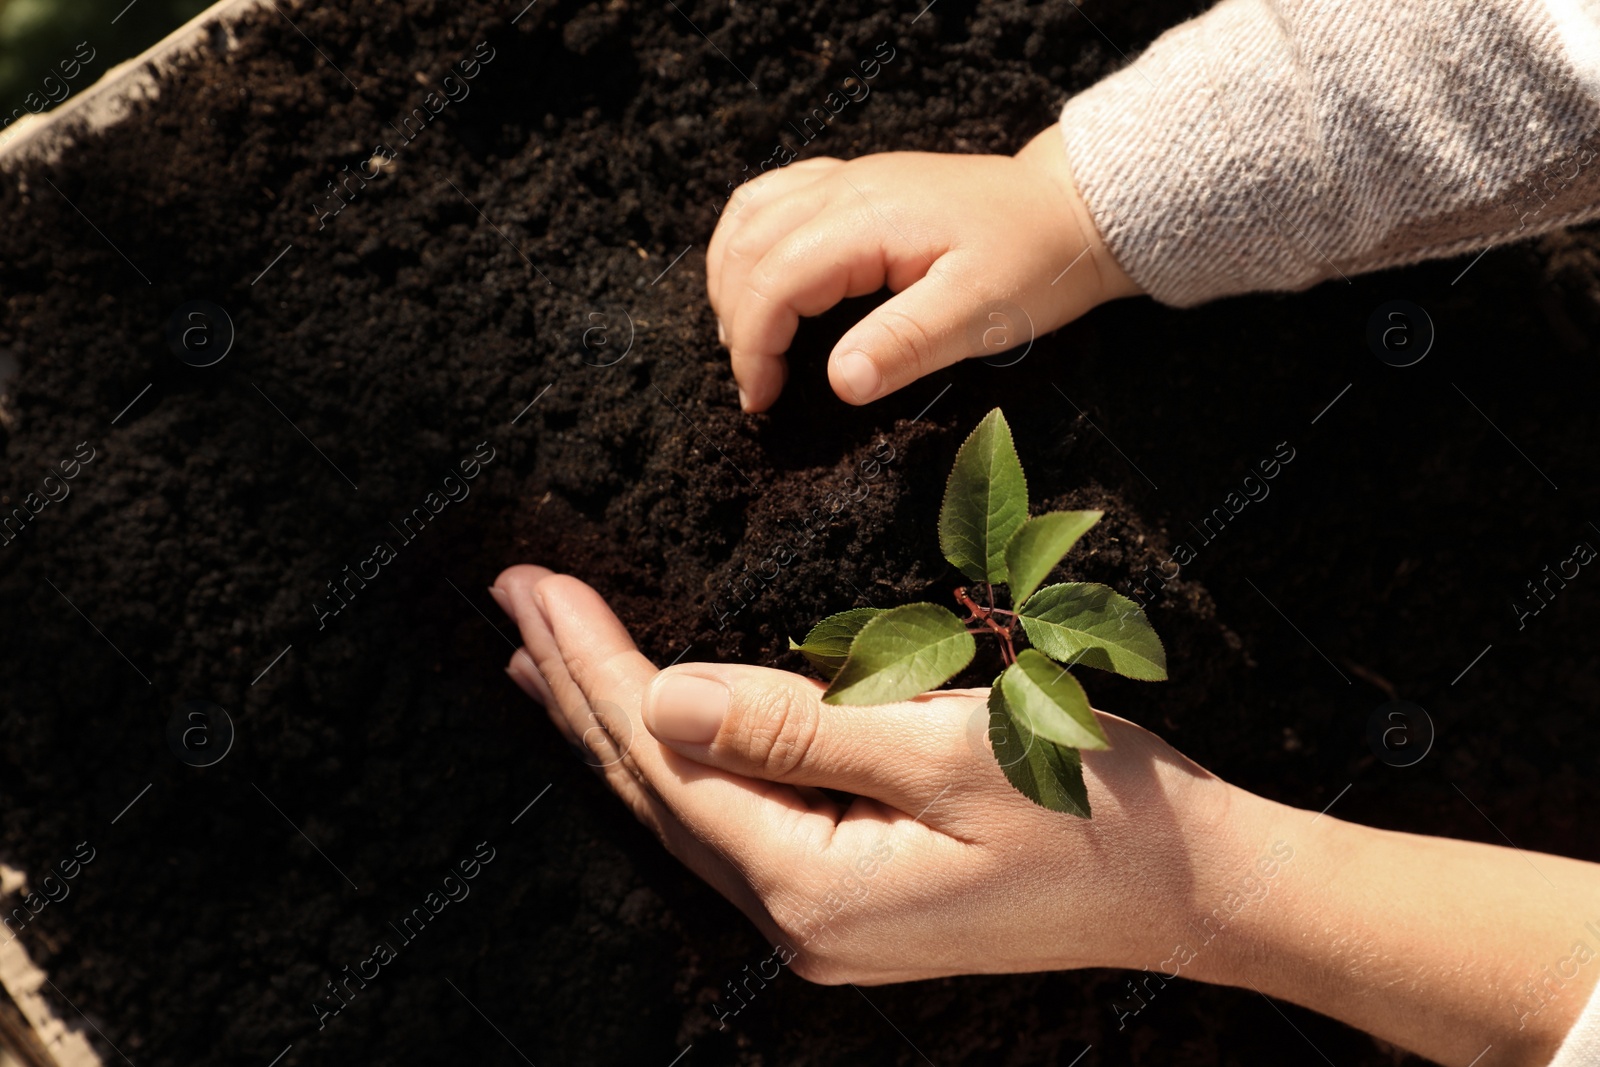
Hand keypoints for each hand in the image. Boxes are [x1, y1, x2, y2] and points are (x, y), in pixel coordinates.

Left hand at [491, 566, 1599, 1062]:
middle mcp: (795, 919)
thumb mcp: (943, 749)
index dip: (592, 666)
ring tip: (543, 664)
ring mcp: (821, 918)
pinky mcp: (851, 898)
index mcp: (809, 887)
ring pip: (685, 806)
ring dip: (614, 726)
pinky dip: (681, 759)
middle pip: (655, 787)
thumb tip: (654, 701)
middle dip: (579, 689)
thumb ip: (790, 726)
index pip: (663, 757)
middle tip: (513, 601)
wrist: (1193, 889)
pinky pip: (731, 818)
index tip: (533, 587)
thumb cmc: (1090, 805)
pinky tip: (654, 729)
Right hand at [707, 126, 1139, 412]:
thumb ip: (905, 344)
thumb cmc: (1033, 263)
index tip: (761, 400)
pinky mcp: (853, 183)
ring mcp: (846, 178)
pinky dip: (747, 243)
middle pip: (747, 249)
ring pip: (746, 217)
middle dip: (736, 323)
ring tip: (750, 343)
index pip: (773, 280)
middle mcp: (845, 187)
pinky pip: (770, 199)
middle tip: (757, 386)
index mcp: (868, 219)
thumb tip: (837, 382)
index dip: (754, 346)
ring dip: (731, 280)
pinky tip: (758, 282)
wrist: (1069, 209)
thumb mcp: (980, 314)